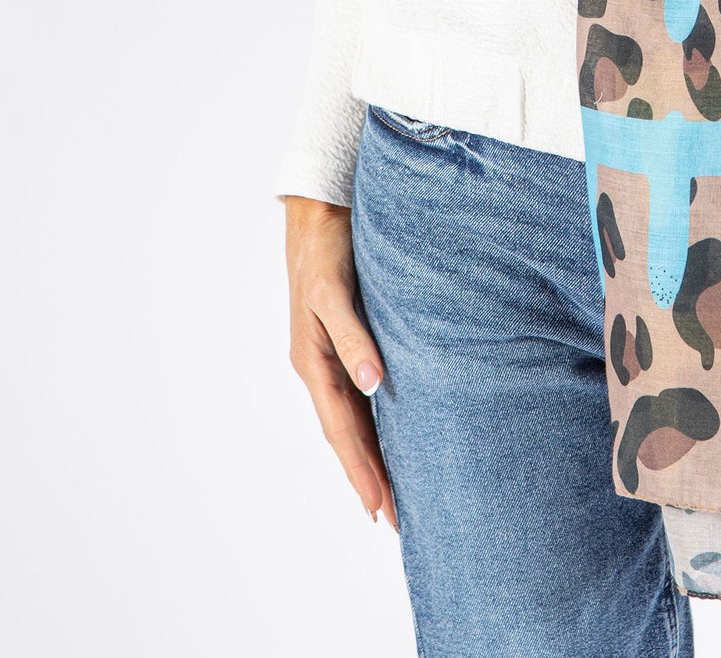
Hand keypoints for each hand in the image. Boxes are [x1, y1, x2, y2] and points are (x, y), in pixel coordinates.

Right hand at [284, 196, 398, 531]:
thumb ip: (353, 336)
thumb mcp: (336, 292)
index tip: (379, 508)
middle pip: (347, 433)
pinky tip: (389, 434)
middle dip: (368, 476)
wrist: (318, 213)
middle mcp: (320, 366)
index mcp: (315, 362)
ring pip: (352, 418)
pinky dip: (371, 422)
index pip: (343, 429)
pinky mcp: (343, 341)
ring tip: (393, 493)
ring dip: (370, 455)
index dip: (361, 469)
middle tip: (394, 519)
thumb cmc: (328, 249)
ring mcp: (329, 357)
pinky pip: (357, 395)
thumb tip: (371, 384)